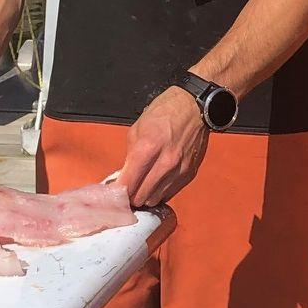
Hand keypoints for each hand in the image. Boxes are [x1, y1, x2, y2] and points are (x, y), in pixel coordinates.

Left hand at [117, 86, 210, 211]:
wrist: (194, 108)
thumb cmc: (164, 113)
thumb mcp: (137, 129)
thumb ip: (130, 155)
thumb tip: (124, 176)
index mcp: (147, 148)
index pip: (128, 184)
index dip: (118, 191)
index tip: (114, 191)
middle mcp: (165, 162)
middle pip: (140, 196)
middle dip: (130, 195)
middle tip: (127, 189)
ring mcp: (178, 170)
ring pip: (154, 199)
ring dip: (145, 195)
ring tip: (142, 186)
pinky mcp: (189, 174)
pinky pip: (169, 194)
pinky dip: (159, 192)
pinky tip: (156, 182)